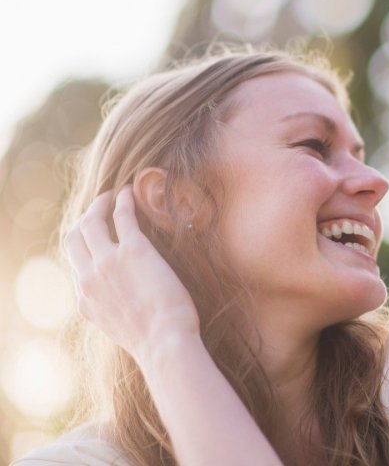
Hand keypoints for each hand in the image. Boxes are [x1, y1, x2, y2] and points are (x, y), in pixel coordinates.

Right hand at [65, 186, 200, 362]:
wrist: (165, 343)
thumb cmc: (156, 341)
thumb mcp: (122, 331)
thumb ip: (115, 313)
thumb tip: (125, 306)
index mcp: (86, 301)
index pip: (76, 266)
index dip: (84, 247)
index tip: (97, 236)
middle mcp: (89, 279)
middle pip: (74, 238)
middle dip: (84, 218)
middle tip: (99, 207)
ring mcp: (107, 263)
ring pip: (91, 223)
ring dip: (99, 204)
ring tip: (112, 195)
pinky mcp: (132, 251)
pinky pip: (121, 216)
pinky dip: (122, 201)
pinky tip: (129, 192)